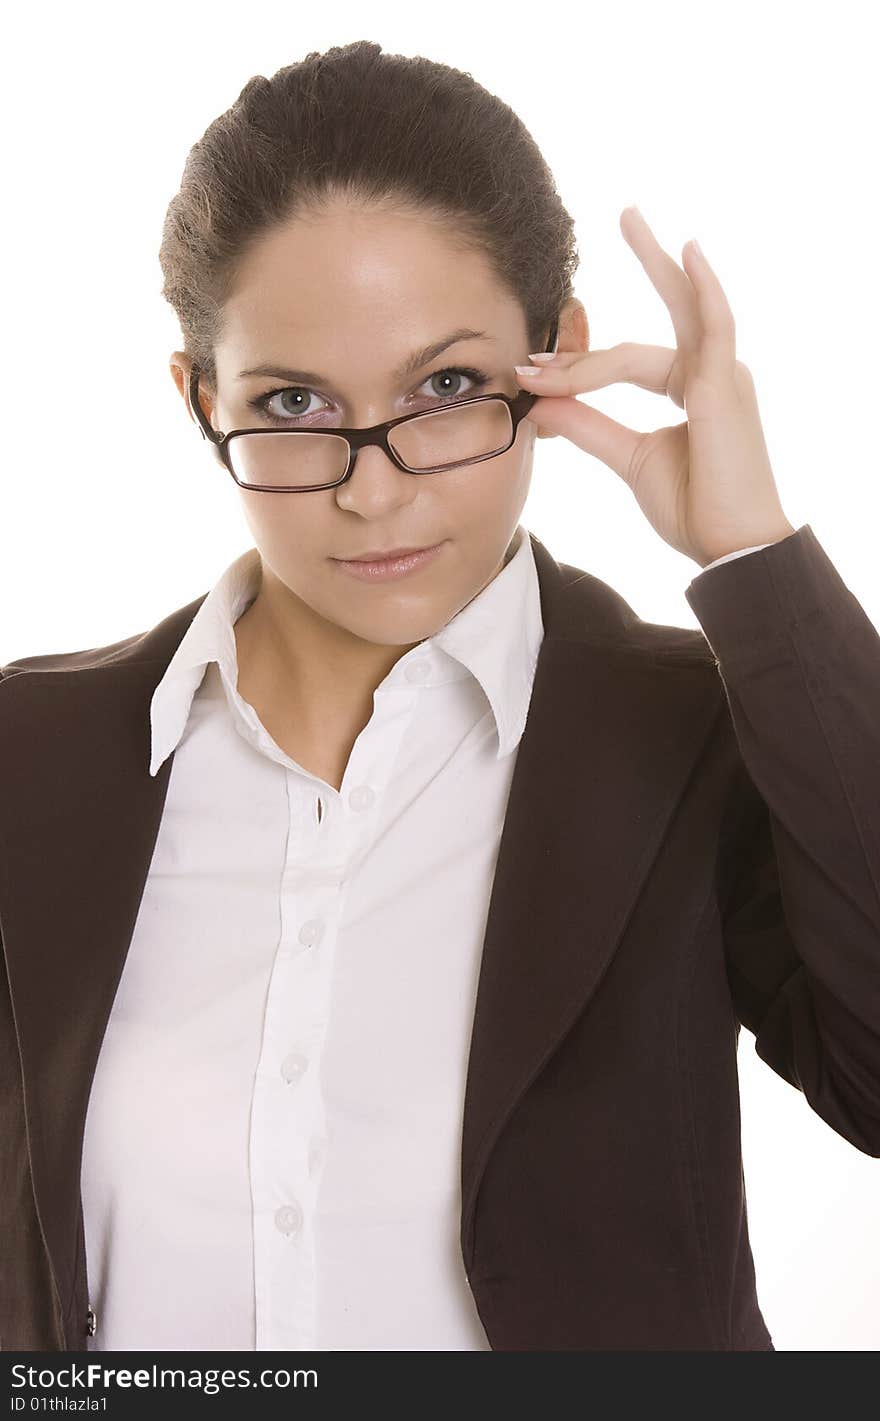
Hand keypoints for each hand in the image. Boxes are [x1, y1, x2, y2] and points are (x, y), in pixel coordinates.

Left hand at [515, 207, 796, 567]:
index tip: (531, 373)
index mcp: (694, 388)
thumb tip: (544, 401)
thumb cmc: (694, 508)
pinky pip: (713, 328)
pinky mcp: (725, 388)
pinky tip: (686, 252)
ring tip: (630, 220)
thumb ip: (590, 425)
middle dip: (649, 260)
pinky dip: (702, 289)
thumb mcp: (630, 459)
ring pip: (664, 328)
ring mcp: (724, 376)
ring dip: (651, 267)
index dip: (578, 366)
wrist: (729, 548)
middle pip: (672, 309)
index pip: (628, 361)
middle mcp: (714, 373)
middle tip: (624, 213)